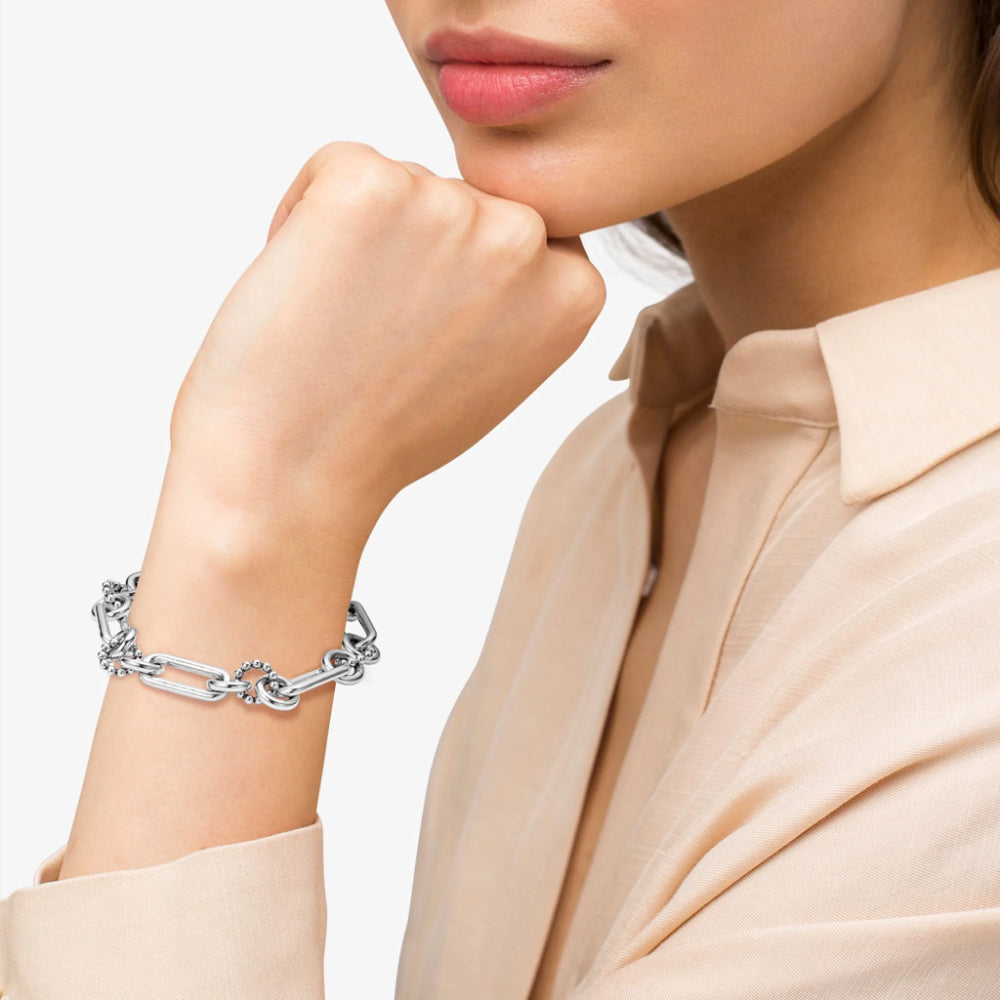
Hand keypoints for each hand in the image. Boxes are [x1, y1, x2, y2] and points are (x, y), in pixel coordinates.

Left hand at [167, 141, 605, 547]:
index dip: (462, 280)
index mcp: (573, 290)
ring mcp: (450, 206)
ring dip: (365, 237)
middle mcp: (526, 238)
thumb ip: (515, 300)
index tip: (432, 336)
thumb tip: (487, 239)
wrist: (296, 474)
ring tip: (344, 322)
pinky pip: (335, 166)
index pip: (520, 237)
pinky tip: (309, 287)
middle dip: (418, 250)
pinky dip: (305, 214)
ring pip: (401, 183)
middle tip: (381, 333)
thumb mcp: (498, 374)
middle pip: (462, 202)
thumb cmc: (383, 438)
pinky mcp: (370, 184)